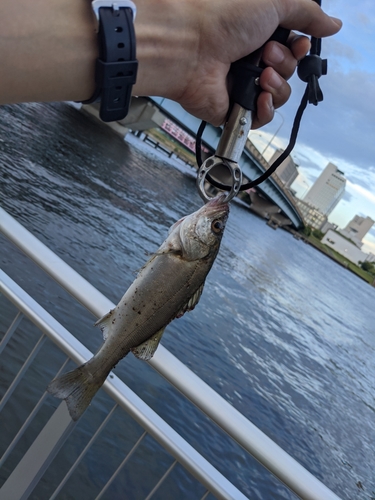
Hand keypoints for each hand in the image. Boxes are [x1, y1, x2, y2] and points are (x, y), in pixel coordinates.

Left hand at [133, 0, 341, 125]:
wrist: (189, 48)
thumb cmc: (222, 18)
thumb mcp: (274, 3)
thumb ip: (306, 14)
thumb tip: (333, 24)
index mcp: (259, 33)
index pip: (292, 48)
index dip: (300, 49)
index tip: (299, 45)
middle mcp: (251, 59)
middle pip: (289, 71)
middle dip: (285, 63)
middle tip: (267, 53)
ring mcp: (242, 85)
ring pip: (279, 95)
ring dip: (277, 84)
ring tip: (260, 73)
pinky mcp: (235, 109)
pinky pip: (263, 117)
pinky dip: (267, 108)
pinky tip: (260, 95)